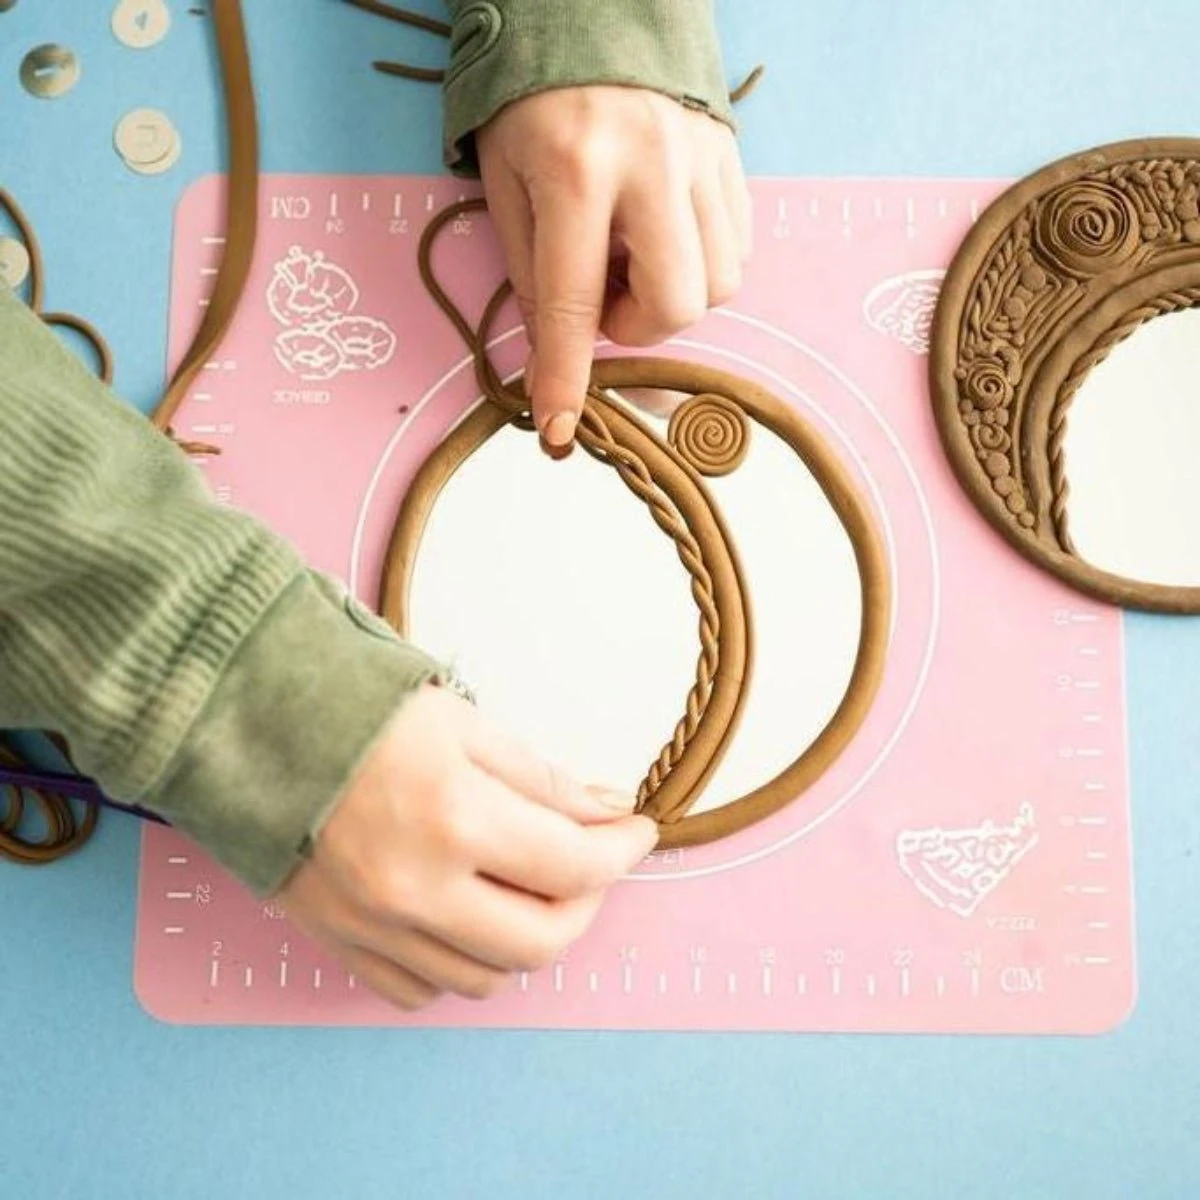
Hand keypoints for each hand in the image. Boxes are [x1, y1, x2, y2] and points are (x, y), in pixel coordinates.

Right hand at [277, 684, 657, 1010]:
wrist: (240, 726)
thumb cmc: (352, 709)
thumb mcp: (461, 722)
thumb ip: (541, 778)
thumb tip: (607, 811)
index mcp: (455, 819)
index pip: (574, 865)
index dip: (622, 850)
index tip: (637, 831)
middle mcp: (417, 889)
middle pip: (542, 942)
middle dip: (587, 904)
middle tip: (591, 863)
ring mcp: (375, 927)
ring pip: (487, 976)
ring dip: (527, 938)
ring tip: (530, 887)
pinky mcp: (340, 942)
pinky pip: (421, 989)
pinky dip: (461, 963)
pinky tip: (468, 917)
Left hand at [477, 85, 751, 449]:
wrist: (591, 12)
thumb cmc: (533, 105)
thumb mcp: (507, 185)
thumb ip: (534, 274)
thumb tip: (557, 357)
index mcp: (575, 170)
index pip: (573, 301)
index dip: (567, 375)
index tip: (558, 428)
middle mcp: (650, 164)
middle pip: (677, 301)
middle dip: (638, 326)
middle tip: (602, 299)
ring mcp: (701, 156)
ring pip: (719, 281)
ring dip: (670, 296)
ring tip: (630, 258)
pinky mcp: (731, 154)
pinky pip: (736, 246)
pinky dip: (698, 263)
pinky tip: (661, 236)